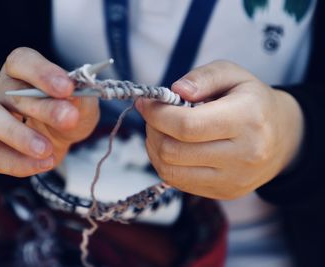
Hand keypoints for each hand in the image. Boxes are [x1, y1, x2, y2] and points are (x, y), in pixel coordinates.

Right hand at [0, 47, 98, 176]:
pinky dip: (19, 162)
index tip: (67, 88)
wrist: (61, 139)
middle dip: (42, 108)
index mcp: (22, 70)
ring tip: (47, 149)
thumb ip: (81, 99)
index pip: (22, 61)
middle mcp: (0, 89)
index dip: (42, 73)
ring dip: (19, 136)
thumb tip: (74, 95)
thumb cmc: (68, 112)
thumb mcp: (82, 105)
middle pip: (11, 92)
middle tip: (68, 118)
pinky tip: (44, 163)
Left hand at [136, 61, 303, 199]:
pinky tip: (172, 147)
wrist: (281, 137)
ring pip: (170, 171)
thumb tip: (175, 91)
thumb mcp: (233, 75)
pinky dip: (165, 164)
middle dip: (153, 130)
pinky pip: (179, 182)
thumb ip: (203, 77)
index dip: (156, 115)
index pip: (187, 126)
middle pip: (173, 151)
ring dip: (154, 148)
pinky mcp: (225, 193)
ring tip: (161, 131)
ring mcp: (233, 179)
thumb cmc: (252, 101)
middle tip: (154, 116)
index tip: (145, 103)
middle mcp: (244, 155)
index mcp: (247, 119)